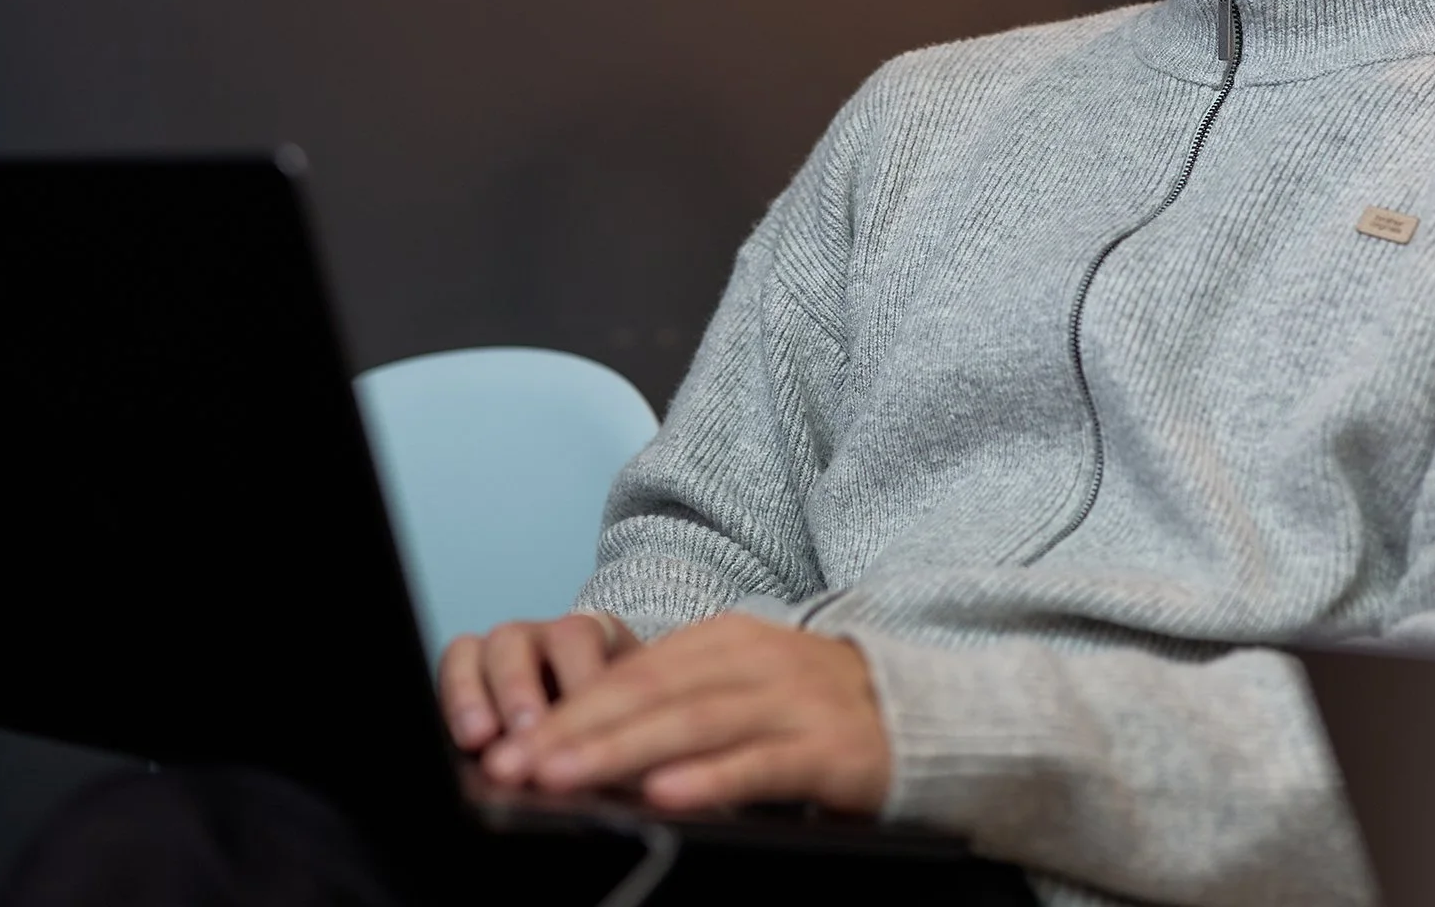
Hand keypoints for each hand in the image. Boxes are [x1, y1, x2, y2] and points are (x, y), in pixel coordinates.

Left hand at [474, 612, 890, 813]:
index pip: (632, 672)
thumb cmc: (813, 709)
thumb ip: (676, 701)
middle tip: (515, 764)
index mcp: (726, 640)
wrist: (924, 713)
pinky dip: (710, 780)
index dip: (567, 706)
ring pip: (693, 724)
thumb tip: (581, 735)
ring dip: (620, 751)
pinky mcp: (827, 749)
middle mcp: (756, 661)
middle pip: (651, 694)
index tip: (509, 742)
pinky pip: (759, 764)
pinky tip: (664, 795)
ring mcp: (793, 702)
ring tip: (564, 777)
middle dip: (575, 730)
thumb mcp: (742, 686)